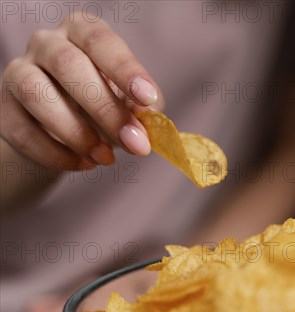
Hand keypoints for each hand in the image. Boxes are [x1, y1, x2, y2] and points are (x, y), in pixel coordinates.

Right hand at [1, 14, 162, 170]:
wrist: (66, 132)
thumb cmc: (105, 106)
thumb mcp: (130, 103)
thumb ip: (142, 108)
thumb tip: (149, 118)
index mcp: (83, 33)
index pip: (100, 41)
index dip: (125, 69)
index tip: (147, 99)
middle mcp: (47, 43)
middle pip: (68, 64)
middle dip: (104, 108)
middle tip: (133, 142)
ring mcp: (19, 72)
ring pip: (37, 93)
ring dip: (76, 132)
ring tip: (105, 158)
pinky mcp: (4, 107)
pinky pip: (22, 130)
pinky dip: (55, 153)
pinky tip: (82, 163)